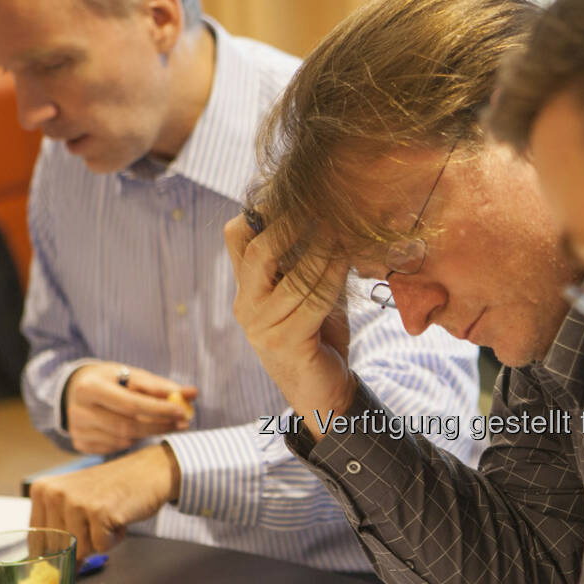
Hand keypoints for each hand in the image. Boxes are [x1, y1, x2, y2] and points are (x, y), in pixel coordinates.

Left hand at [29, 445, 181, 560]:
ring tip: (109, 519)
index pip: (37, 541)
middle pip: (58, 548)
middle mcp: (54, 494)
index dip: (54, 553)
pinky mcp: (99, 512)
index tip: (67, 554)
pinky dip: (114, 540)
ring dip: (99, 542)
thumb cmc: (112, 489)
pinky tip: (118, 518)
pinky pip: (101, 547)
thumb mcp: (75, 503)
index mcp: (42, 491)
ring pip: (79, 550)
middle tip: (96, 526)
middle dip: (81, 545)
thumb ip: (58, 530)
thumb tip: (51, 571)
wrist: (147, 472)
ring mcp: (76, 502)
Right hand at [64, 362, 196, 454]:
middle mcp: (77, 410)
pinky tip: (135, 430)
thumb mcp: (132, 376)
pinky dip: (130, 441)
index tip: (182, 412)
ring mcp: (76, 430)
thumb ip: (161, 386)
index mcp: (90, 387)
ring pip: (123, 440)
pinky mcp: (79, 443)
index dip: (159, 409)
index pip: (130, 403)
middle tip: (182, 424)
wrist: (77, 389)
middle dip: (159, 426)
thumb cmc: (113, 380)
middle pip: (127, 426)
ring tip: (159, 423)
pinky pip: (114, 448)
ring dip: (147, 434)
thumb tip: (193, 393)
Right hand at [223, 214, 357, 439]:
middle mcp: (245, 305)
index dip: (262, 208)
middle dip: (292, 223)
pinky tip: (347, 262)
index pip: (236, 235)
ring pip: (292, 275)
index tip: (297, 192)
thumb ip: (308, 258)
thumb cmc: (319, 335)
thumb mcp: (309, 289)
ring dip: (322, 249)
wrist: (325, 390)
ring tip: (344, 230)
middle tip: (323, 205)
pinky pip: (312, 301)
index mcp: (246, 287)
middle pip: (258, 249)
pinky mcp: (284, 343)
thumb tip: (331, 211)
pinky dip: (332, 278)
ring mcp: (261, 326)